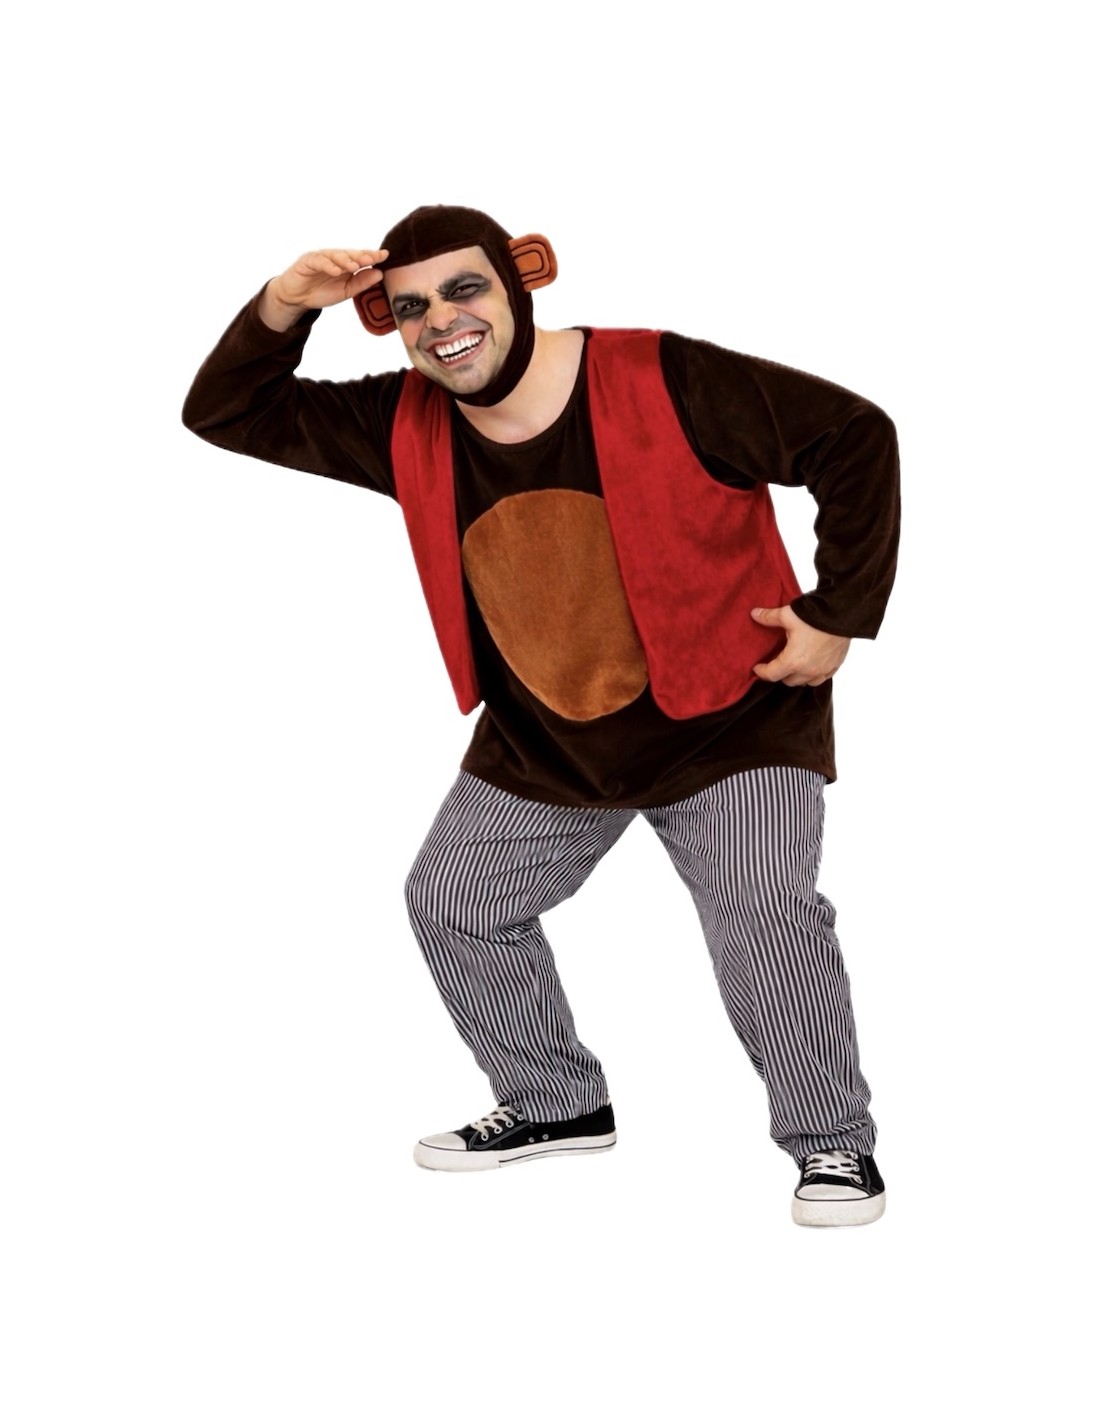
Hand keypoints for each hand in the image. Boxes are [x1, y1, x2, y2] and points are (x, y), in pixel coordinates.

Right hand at [259, 248, 387, 330]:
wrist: (297, 298)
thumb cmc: (321, 292)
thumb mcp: (346, 291)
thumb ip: (361, 283)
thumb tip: (379, 274)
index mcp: (345, 264)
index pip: (360, 258)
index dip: (372, 256)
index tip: (385, 255)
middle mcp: (334, 258)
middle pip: (350, 254)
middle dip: (361, 256)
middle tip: (373, 259)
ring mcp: (321, 257)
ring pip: (335, 255)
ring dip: (346, 260)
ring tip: (355, 266)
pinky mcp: (308, 261)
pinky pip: (319, 261)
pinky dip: (328, 266)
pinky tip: (336, 271)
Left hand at [750, 605, 849, 686]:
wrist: (843, 615)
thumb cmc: (814, 617)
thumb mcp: (787, 615)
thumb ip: (769, 617)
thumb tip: (754, 614)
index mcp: (792, 661)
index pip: (771, 675)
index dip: (761, 672)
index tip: (758, 668)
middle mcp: (808, 671)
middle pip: (787, 681)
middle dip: (779, 674)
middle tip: (776, 663)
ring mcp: (822, 670)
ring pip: (804, 682)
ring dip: (797, 677)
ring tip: (793, 665)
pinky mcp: (834, 667)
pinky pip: (821, 678)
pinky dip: (813, 675)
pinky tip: (811, 665)